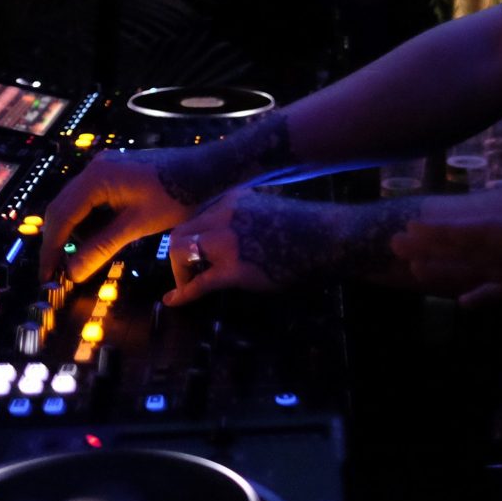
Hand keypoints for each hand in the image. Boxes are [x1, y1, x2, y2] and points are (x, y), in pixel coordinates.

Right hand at [38, 146, 219, 283]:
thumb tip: (72, 273)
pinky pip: (92, 200)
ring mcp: (105, 169)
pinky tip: (98, 241)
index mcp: (96, 178)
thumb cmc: (175, 195)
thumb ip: (102, 248)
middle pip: (63, 209)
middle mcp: (95, 168)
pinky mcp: (116, 173)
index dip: (52, 249)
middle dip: (59, 241)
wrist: (206, 170)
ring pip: (77, 205)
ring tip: (79, 260)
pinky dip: (90, 222)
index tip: (47, 275)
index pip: (61, 217)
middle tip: (56, 272)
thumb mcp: (137, 225)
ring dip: (75, 233)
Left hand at [164, 189, 341, 305]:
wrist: (328, 237)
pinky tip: (173, 301)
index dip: (192, 239)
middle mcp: (225, 214)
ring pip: (181, 252)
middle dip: (178, 256)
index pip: (197, 217)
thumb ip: (246, 220)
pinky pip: (198, 282)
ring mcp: (228, 240)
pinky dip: (182, 293)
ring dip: (181, 272)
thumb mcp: (270, 212)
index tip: (194, 255)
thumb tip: (233, 239)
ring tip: (190, 285)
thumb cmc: (307, 228)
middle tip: (189, 273)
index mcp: (234, 200)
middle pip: (181, 232)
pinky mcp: (235, 268)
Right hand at [391, 216, 501, 324]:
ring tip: (415, 268)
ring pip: (495, 261)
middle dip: (441, 243)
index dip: (451, 235)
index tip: (412, 231)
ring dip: (458, 265)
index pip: (494, 234)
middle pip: (486, 242)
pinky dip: (489, 289)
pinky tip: (468, 301)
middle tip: (395, 241)